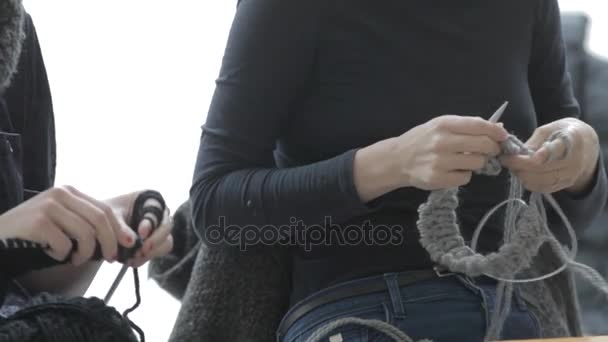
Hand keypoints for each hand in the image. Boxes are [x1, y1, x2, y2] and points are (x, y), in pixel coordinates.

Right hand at [0, 186, 135, 264]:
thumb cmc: (34, 232)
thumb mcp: (64, 222)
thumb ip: (88, 224)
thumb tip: (125, 239)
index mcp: (71, 191)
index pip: (105, 210)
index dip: (119, 229)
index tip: (128, 245)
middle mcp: (61, 193)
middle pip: (99, 220)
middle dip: (109, 243)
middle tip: (108, 258)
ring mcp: (48, 206)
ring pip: (85, 234)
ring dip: (84, 254)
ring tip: (73, 259)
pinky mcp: (38, 221)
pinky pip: (64, 244)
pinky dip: (62, 255)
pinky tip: (51, 253)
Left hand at [104, 191, 172, 267]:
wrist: (100, 226)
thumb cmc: (105, 214)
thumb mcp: (109, 216)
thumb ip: (120, 227)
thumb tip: (132, 243)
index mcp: (150, 199)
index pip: (157, 210)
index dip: (151, 222)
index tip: (141, 234)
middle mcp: (159, 213)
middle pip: (167, 227)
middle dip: (156, 240)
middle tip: (143, 249)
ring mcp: (159, 230)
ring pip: (166, 242)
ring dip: (153, 251)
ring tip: (135, 257)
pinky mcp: (155, 244)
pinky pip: (158, 252)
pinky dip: (146, 258)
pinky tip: (132, 261)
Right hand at [354, 115, 507, 199]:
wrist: (397, 159)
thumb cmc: (423, 140)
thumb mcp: (441, 125)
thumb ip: (468, 125)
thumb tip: (499, 128)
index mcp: (444, 124)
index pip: (480, 126)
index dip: (496, 132)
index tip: (502, 137)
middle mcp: (442, 141)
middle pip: (484, 145)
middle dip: (491, 149)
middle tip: (489, 151)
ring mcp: (440, 161)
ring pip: (477, 163)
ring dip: (477, 163)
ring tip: (465, 161)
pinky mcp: (438, 178)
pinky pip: (465, 178)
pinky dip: (464, 175)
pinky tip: (454, 170)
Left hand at [500, 118, 599, 193]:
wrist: (585, 145)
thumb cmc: (562, 133)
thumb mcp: (548, 129)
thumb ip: (533, 141)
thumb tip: (517, 154)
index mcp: (571, 140)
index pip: (550, 152)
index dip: (528, 157)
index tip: (510, 156)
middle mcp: (574, 160)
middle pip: (541, 169)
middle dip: (518, 166)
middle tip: (506, 161)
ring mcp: (571, 174)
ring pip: (541, 181)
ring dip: (522, 176)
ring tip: (513, 167)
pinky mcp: (566, 183)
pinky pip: (545, 188)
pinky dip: (530, 183)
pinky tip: (522, 175)